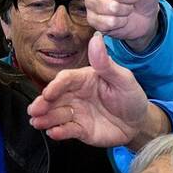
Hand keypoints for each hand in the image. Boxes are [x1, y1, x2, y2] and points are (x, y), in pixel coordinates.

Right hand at [27, 32, 168, 148]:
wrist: (138, 123)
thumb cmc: (131, 96)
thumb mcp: (122, 78)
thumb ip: (106, 63)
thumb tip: (96, 38)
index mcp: (84, 79)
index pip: (65, 80)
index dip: (55, 86)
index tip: (48, 93)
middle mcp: (76, 95)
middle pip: (55, 98)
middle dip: (42, 104)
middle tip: (33, 110)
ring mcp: (77, 113)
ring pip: (57, 115)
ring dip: (46, 119)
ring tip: (37, 122)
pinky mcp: (80, 129)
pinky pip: (67, 130)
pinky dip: (59, 132)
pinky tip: (53, 133)